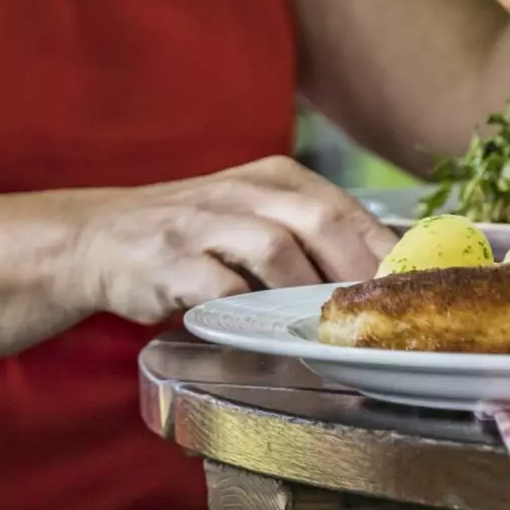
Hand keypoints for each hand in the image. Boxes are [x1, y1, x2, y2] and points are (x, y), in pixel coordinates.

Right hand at [66, 157, 395, 322]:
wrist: (96, 239)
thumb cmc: (192, 235)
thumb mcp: (253, 214)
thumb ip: (309, 234)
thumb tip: (384, 275)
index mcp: (274, 178)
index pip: (345, 207)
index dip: (383, 250)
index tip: (412, 287)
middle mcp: (242, 192)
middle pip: (319, 220)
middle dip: (358, 269)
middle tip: (381, 312)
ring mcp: (203, 224)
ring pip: (275, 248)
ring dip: (309, 291)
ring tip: (332, 326)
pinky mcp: (170, 262)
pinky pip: (221, 286)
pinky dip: (253, 312)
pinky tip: (271, 332)